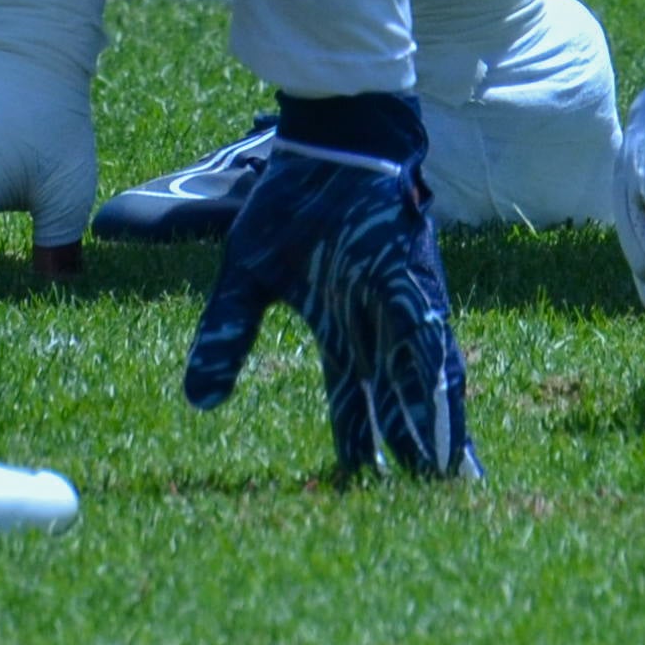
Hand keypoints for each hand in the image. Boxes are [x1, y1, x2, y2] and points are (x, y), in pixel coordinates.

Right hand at [182, 96, 476, 480]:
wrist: (330, 145)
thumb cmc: (291, 202)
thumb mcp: (247, 277)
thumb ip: (226, 336)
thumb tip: (197, 401)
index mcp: (339, 328)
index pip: (351, 400)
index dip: (357, 442)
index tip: (361, 485)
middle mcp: (379, 325)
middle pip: (398, 401)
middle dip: (412, 449)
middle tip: (429, 499)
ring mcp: (404, 304)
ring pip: (422, 379)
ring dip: (433, 426)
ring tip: (447, 477)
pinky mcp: (418, 281)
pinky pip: (431, 338)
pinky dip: (435, 378)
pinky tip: (445, 415)